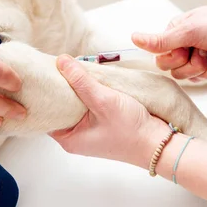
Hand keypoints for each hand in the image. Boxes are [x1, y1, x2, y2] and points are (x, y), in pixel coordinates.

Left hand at [50, 55, 168, 168]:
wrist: (159, 144)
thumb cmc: (131, 130)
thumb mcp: (103, 101)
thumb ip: (81, 81)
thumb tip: (61, 62)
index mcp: (68, 139)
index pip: (47, 112)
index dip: (47, 92)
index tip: (46, 73)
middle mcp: (76, 137)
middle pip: (61, 106)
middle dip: (62, 87)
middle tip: (60, 66)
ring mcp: (89, 132)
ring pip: (76, 104)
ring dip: (78, 88)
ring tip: (75, 69)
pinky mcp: (101, 125)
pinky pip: (89, 105)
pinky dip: (90, 92)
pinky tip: (91, 79)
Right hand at [132, 0, 206, 80]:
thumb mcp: (188, 32)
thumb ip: (160, 40)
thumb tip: (133, 37)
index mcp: (174, 32)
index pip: (161, 60)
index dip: (176, 59)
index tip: (188, 48)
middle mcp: (185, 42)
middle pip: (177, 70)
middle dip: (194, 64)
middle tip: (205, 50)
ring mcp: (201, 52)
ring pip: (194, 76)